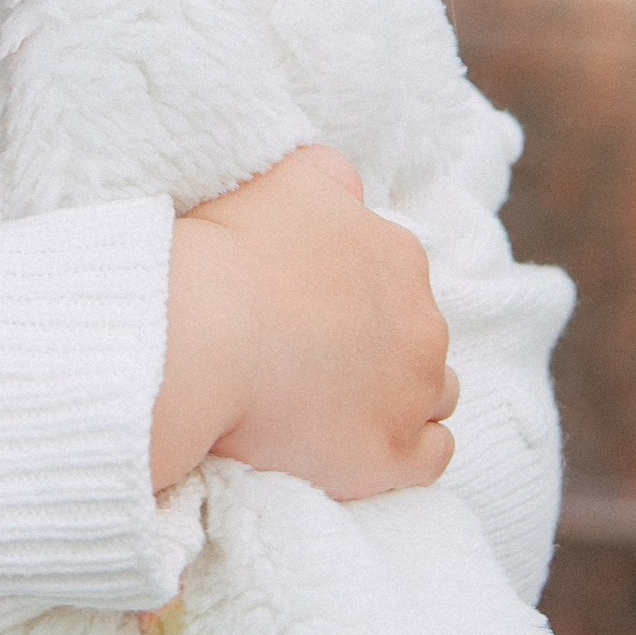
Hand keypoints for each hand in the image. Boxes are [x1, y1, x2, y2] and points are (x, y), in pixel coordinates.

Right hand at [152, 146, 457, 499]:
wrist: (199, 332)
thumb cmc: (227, 253)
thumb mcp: (282, 180)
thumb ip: (327, 178)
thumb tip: (347, 186)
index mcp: (398, 256)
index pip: (399, 280)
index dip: (359, 300)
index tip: (316, 313)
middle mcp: (423, 322)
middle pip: (420, 337)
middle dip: (381, 348)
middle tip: (318, 361)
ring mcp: (413, 392)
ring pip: (436, 395)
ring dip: (401, 398)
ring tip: (343, 408)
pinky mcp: (392, 456)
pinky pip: (432, 456)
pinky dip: (406, 452)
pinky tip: (366, 450)